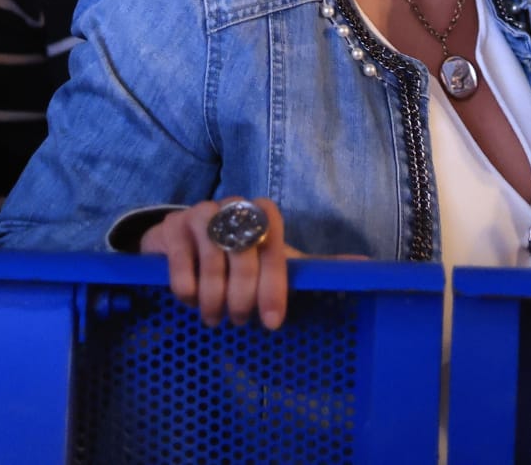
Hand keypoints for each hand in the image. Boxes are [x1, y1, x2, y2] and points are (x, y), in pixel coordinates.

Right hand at [140, 197, 301, 330]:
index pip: (274, 250)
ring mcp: (201, 212)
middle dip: (242, 298)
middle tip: (239, 321)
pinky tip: (191, 301)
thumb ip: (311, 267)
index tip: (272, 323)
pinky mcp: (173, 225)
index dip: (274, 288)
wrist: (188, 238)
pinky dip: (188, 290)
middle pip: (243, 258)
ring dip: (214, 299)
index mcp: (263, 212)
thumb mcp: (272, 260)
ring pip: (213, 263)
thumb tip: (358, 264)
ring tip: (214, 318)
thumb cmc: (240, 256)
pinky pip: (182, 264)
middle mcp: (233, 205)